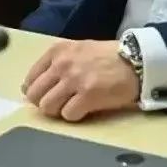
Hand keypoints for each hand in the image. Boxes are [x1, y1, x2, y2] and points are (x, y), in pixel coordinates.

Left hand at [22, 39, 139, 121]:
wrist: (136, 61)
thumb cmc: (107, 57)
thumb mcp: (78, 50)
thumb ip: (56, 64)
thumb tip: (32, 87)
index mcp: (57, 51)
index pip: (30, 78)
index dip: (35, 91)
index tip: (46, 96)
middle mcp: (62, 64)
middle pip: (35, 95)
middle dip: (44, 103)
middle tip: (58, 105)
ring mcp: (74, 79)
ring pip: (48, 107)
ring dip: (58, 111)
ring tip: (71, 107)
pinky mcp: (88, 95)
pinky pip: (68, 115)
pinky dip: (74, 116)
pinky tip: (85, 109)